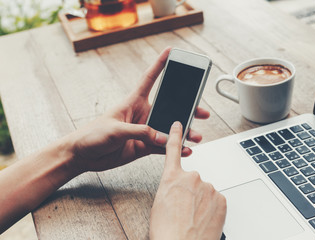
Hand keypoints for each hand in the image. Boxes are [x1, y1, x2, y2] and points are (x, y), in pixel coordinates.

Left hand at [67, 47, 209, 172]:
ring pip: (169, 130)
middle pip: (169, 108)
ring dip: (183, 132)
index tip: (170, 52)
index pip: (149, 79)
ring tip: (196, 136)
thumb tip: (164, 137)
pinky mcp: (143, 146)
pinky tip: (184, 149)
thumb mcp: (115, 129)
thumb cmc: (92, 135)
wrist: (82, 156)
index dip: (160, 65)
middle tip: (201, 112)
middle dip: (187, 108)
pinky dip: (174, 148)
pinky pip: (163, 147)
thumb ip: (140, 132)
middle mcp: (142, 115)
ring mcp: (144, 131)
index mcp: (133, 102)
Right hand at [149, 122, 226, 239]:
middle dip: (191, 192)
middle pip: (193, 180)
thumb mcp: (159, 205)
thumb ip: (170, 188)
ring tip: (194, 219)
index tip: (179, 125)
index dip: (176, 135)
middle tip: (185, 210)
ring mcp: (208, 187)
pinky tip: (204, 220)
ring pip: (206, 192)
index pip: (172, 150)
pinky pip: (216, 200)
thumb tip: (178, 189)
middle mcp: (191, 178)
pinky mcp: (221, 198)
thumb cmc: (167, 232)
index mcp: (171, 178)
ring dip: (202, 202)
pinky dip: (212, 209)